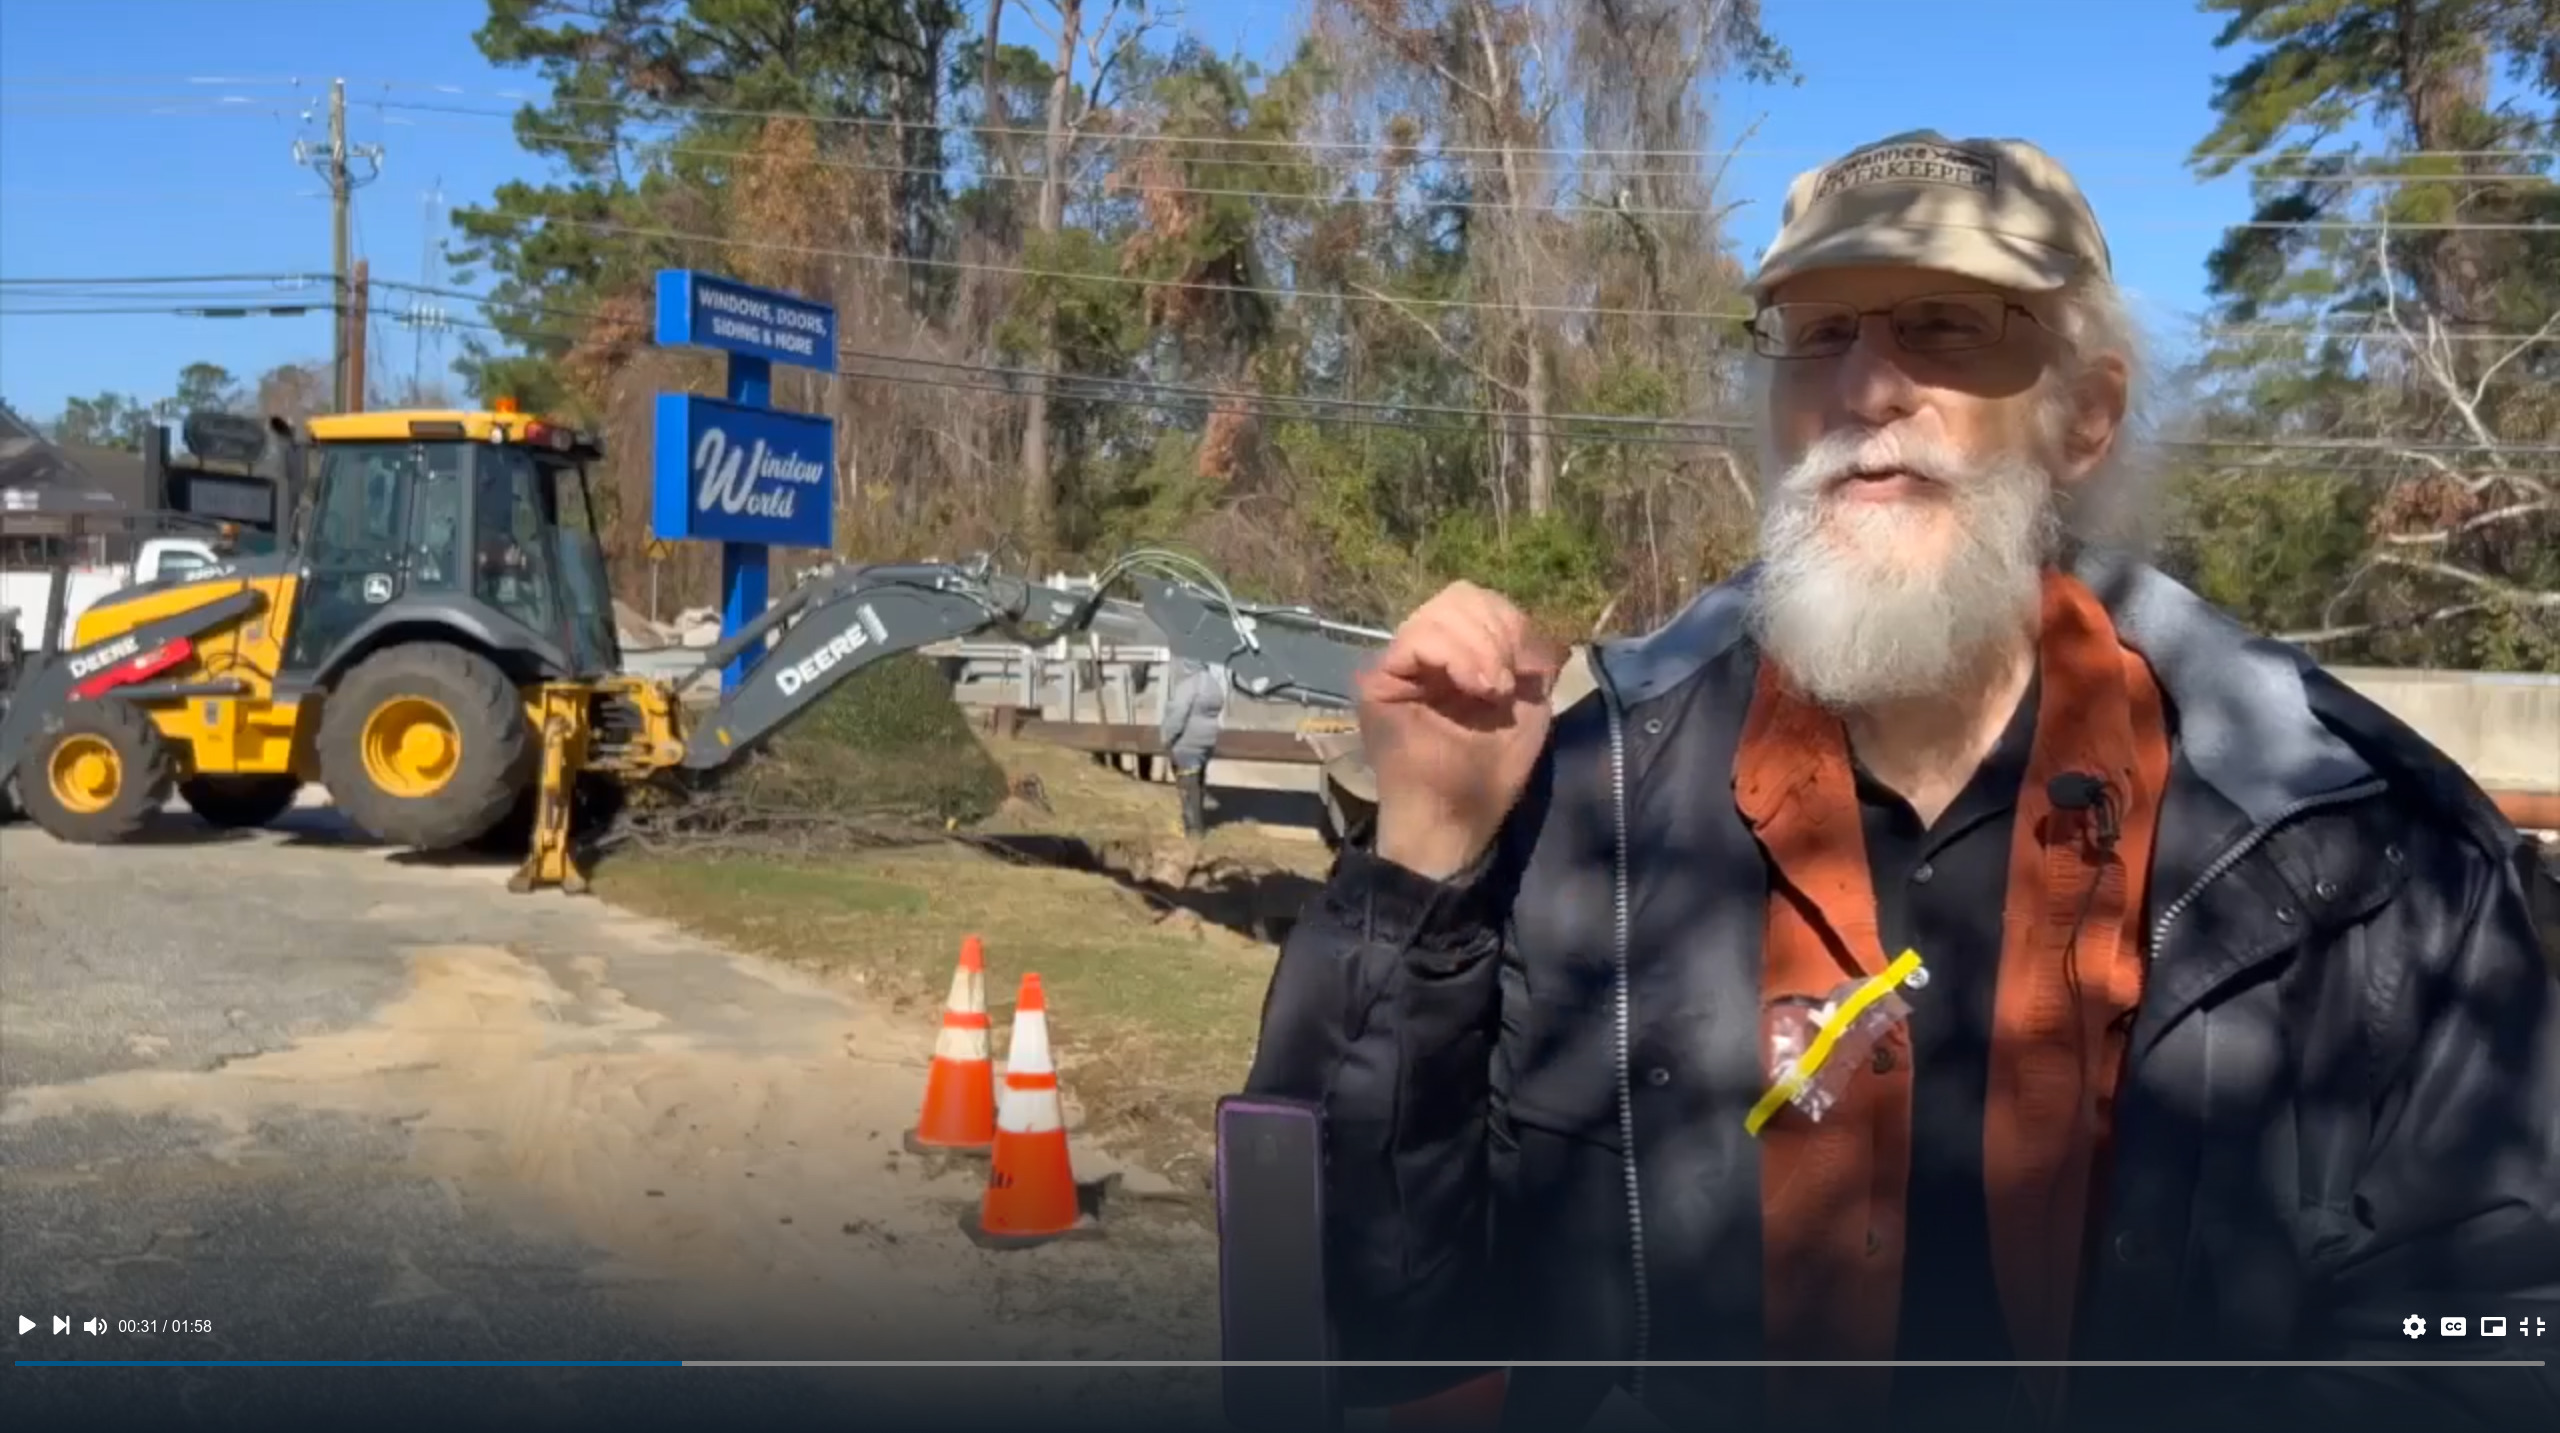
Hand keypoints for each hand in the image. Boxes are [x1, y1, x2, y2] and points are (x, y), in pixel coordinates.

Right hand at [1356, 582, 1563, 878]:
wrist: (1453, 822)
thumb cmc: (1487, 776)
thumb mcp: (1528, 709)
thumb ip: (1531, 660)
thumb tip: (1532, 628)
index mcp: (1461, 656)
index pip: (1483, 605)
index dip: (1513, 624)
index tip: (1533, 671)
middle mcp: (1427, 655)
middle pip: (1462, 597)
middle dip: (1497, 632)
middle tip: (1507, 683)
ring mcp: (1401, 666)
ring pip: (1439, 613)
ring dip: (1479, 647)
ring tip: (1492, 691)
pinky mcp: (1380, 682)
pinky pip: (1417, 639)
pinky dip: (1455, 656)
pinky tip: (1475, 687)